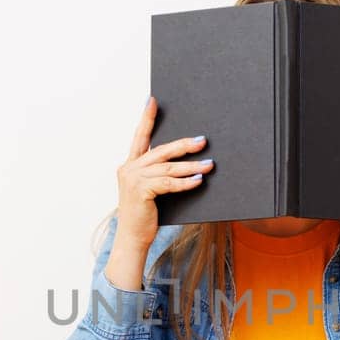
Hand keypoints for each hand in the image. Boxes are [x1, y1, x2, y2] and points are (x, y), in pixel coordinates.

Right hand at [105, 95, 213, 289]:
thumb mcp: (148, 190)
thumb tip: (184, 164)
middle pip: (161, 150)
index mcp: (130, 165)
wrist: (132, 238)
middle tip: (203, 140)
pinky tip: (199, 180)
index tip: (152, 101)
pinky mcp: (142, 192)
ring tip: (209, 164)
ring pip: (168, 168)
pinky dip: (186, 182)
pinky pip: (169, 184)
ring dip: (191, 166)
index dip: (146, 119)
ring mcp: (134, 179)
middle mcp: (129, 168)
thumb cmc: (144, 215)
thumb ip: (158, 175)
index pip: (139, 137)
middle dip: (183, 144)